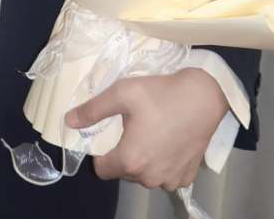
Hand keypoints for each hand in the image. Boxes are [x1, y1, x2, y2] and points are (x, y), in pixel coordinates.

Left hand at [65, 68, 227, 189]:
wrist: (204, 96)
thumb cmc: (161, 93)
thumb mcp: (123, 93)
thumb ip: (93, 110)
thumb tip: (68, 122)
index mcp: (130, 161)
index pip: (102, 169)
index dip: (101, 151)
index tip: (110, 133)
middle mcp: (149, 178)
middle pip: (124, 171)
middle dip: (123, 152)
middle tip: (132, 126)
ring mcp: (170, 180)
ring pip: (145, 174)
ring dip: (144, 159)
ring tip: (151, 131)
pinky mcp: (187, 177)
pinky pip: (165, 174)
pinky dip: (163, 162)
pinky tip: (168, 140)